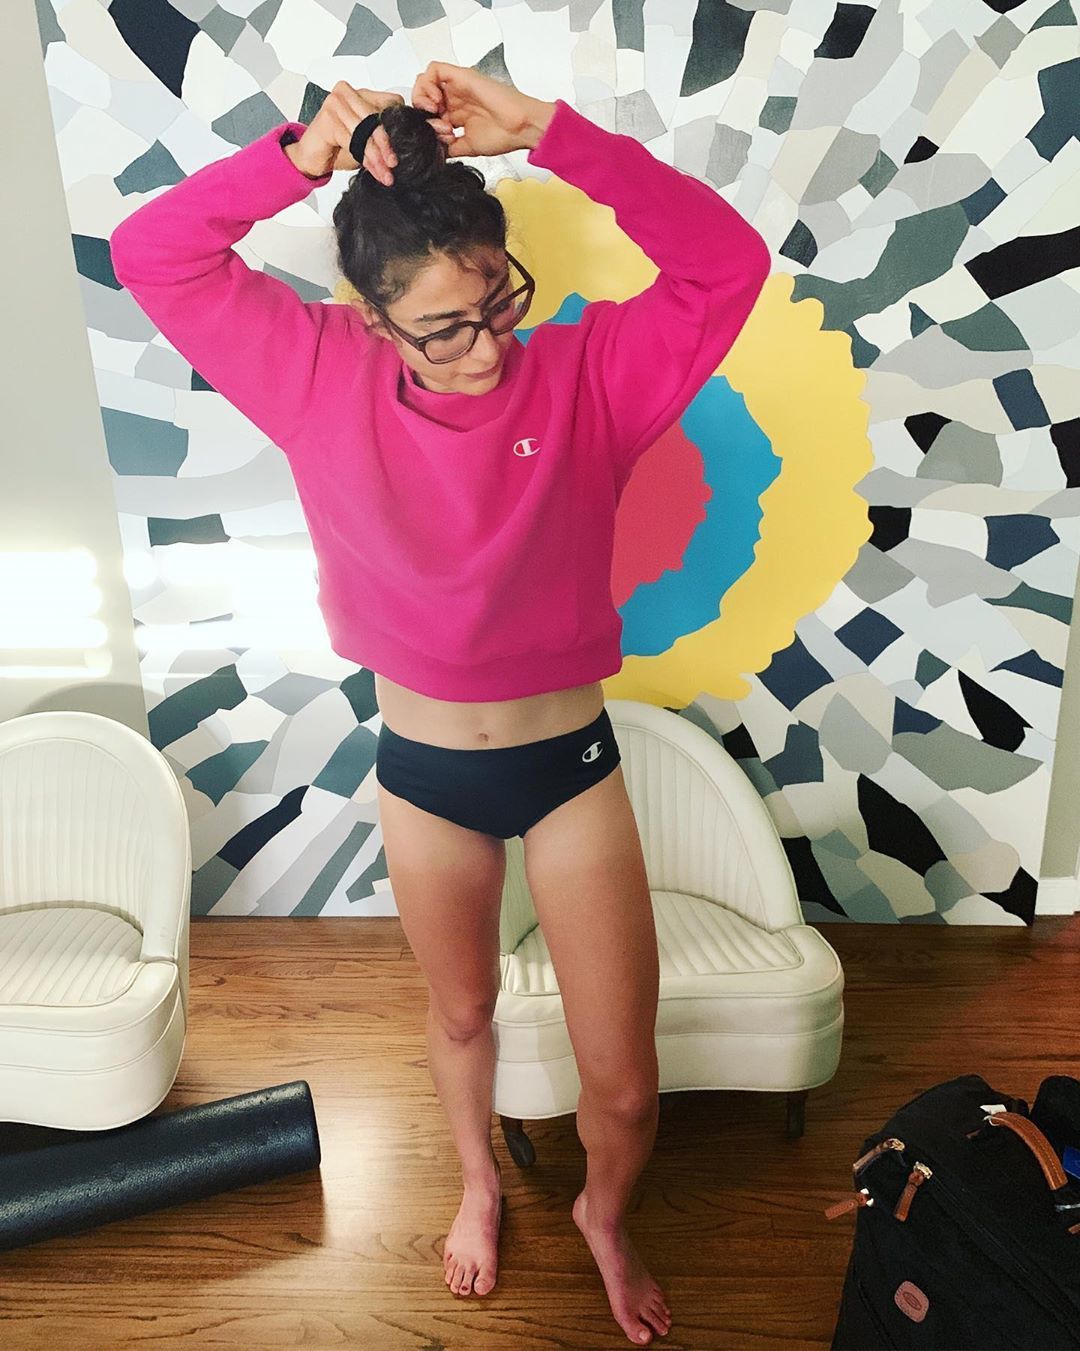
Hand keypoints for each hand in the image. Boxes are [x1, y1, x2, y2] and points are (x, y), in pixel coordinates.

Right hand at [288, 83, 452, 178]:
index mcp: (363, 93)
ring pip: (366, 132)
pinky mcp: (327, 118)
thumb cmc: (340, 147)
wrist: (311, 157)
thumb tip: (429, 135)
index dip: (408, 123)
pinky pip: (352, 140)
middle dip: (389, 146)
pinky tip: (374, 170)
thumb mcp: (369, 138)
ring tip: (386, 174)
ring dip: (377, 157)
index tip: (428, 137)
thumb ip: (387, 134)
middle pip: (378, 120)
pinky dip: (365, 158)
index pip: (392, 104)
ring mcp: (336, 103)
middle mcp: (348, 92)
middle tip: (396, 165)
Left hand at [411, 62, 553, 157]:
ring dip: (422, 95)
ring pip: (425, 79)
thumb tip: (434, 151)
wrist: (520, 127)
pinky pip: (434, 69)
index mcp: (457, 113)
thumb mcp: (468, 147)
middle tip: (434, 124)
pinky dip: (428, 83)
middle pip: (424, 94)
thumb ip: (449, 147)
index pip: (428, 112)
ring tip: (433, 110)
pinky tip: (436, 100)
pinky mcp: (461, 76)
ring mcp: (457, 86)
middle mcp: (455, 97)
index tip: (434, 136)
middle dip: (421, 110)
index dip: (424, 123)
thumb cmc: (503, 136)